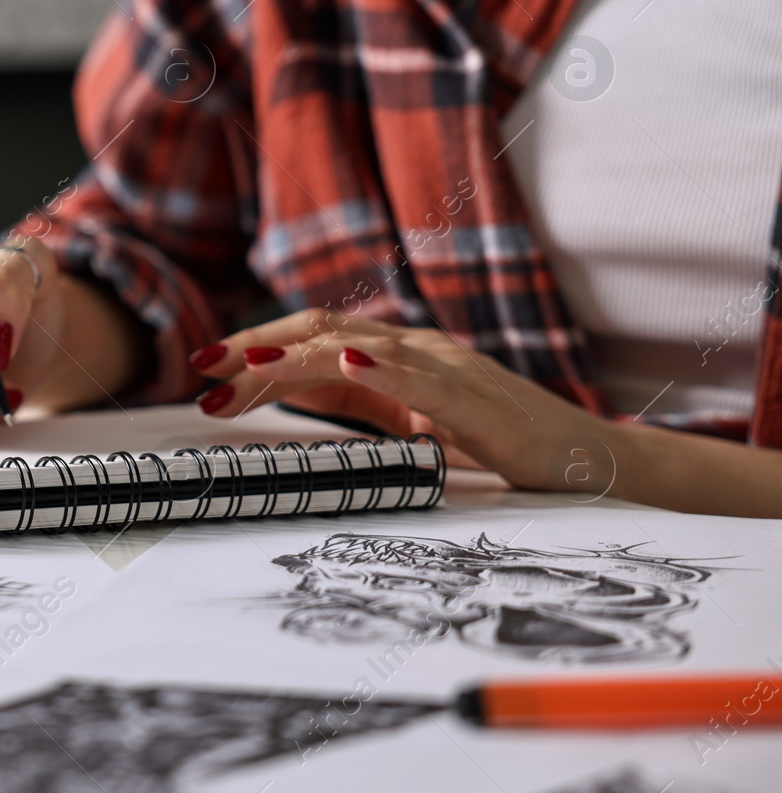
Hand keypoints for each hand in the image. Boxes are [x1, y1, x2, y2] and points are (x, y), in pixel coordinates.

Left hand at [188, 309, 622, 492]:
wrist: (591, 462)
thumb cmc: (502, 445)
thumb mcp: (411, 424)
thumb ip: (357, 405)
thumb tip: (285, 397)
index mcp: (396, 357)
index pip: (312, 341)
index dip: (256, 351)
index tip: (204, 372)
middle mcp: (416, 349)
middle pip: (321, 330)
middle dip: (256, 346)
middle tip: (202, 367)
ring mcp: (447, 367)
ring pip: (359, 346)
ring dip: (296, 356)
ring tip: (247, 367)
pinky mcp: (477, 398)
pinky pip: (424, 375)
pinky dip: (382, 365)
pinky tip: (347, 362)